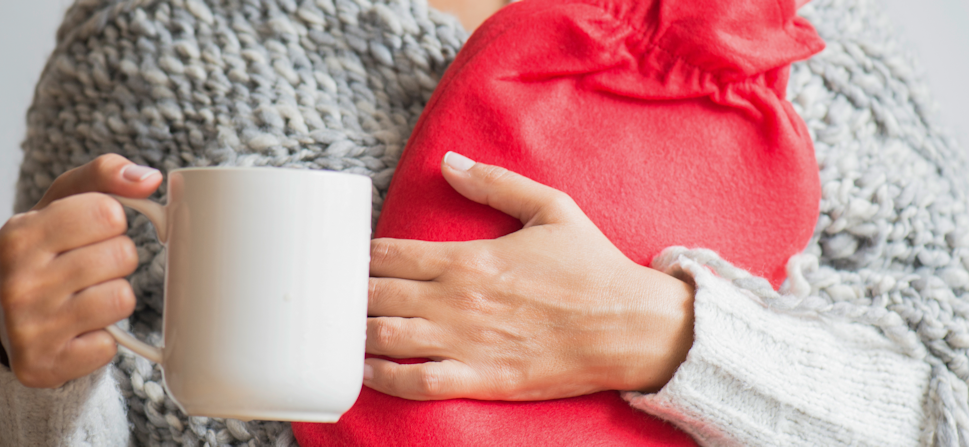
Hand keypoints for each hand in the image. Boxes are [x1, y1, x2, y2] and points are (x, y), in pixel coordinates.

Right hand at [0, 154, 161, 387]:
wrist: (7, 322)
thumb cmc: (46, 251)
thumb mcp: (63, 203)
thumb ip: (104, 175)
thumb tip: (150, 178)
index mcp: (18, 234)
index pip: (108, 212)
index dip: (112, 221)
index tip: (93, 231)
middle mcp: (17, 281)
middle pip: (122, 255)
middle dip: (117, 259)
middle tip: (89, 268)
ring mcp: (28, 327)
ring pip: (122, 299)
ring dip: (114, 297)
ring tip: (85, 296)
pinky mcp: (42, 365)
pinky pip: (109, 345)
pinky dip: (102, 338)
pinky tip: (77, 330)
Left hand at [363, 152, 694, 400]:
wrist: (632, 326)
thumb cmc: (592, 268)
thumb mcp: (550, 208)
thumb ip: (494, 183)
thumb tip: (448, 161)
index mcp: (469, 257)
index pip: (388, 254)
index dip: (360, 257)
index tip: (351, 260)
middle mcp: (459, 300)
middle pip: (377, 296)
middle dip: (350, 296)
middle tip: (336, 297)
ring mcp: (468, 343)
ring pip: (388, 339)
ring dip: (358, 335)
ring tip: (341, 332)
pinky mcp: (484, 380)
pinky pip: (420, 383)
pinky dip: (386, 380)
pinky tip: (369, 373)